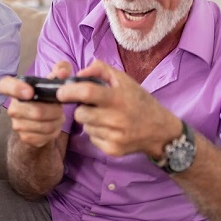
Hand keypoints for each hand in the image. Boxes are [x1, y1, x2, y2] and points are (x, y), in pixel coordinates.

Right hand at [0, 61, 72, 147]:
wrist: (42, 121)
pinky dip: (55, 132)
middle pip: (37, 111)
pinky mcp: (25, 137)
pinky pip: (45, 136)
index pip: (5, 86)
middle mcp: (13, 107)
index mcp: (15, 89)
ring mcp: (17, 124)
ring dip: (57, 122)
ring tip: (58, 117)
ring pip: (44, 125)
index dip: (16, 89)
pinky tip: (54, 126)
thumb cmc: (46, 97)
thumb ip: (61, 70)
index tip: (31, 92)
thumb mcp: (53, 81)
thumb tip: (63, 72)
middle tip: (60, 108)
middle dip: (55, 111)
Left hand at [57, 60, 179, 157]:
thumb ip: (101, 70)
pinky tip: (110, 129)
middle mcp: (116, 118)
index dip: (70, 91)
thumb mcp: (125, 80)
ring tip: (106, 117)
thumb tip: (79, 73)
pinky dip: (97, 132)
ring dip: (90, 121)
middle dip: (81, 108)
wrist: (159, 131)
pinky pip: (92, 138)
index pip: (87, 92)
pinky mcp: (112, 150)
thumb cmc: (140, 101)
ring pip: (85, 126)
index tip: (61, 92)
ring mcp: (114, 136)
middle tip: (93, 106)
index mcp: (118, 98)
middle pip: (80, 113)